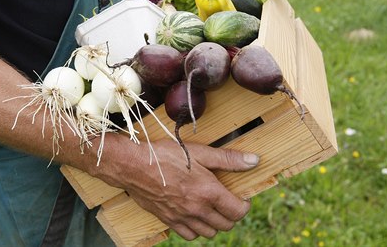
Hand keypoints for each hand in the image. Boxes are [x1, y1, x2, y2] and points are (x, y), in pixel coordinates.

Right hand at [96, 138, 258, 240]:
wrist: (133, 166)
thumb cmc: (164, 155)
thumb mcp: (198, 151)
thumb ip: (228, 159)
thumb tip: (254, 161)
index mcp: (208, 192)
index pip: (238, 211)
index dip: (244, 205)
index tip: (241, 197)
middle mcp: (197, 209)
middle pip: (226, 225)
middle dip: (231, 214)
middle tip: (227, 201)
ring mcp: (182, 217)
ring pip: (209, 232)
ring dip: (215, 223)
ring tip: (212, 208)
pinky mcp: (169, 220)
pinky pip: (190, 235)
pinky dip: (196, 229)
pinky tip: (194, 215)